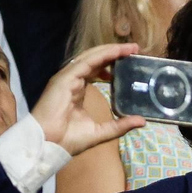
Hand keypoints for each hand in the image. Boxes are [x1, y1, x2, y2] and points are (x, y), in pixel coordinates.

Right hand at [30, 42, 145, 155]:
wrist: (49, 144)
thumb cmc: (69, 139)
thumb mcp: (102, 131)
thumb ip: (120, 125)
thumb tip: (142, 121)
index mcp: (78, 90)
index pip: (96, 71)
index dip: (111, 64)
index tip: (130, 60)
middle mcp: (72, 80)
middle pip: (95, 60)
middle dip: (114, 53)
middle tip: (134, 49)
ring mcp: (67, 78)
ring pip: (90, 57)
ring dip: (110, 51)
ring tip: (129, 48)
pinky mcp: (64, 78)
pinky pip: (85, 62)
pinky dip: (101, 56)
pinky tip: (115, 52)